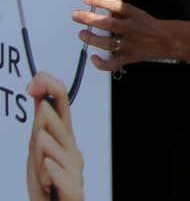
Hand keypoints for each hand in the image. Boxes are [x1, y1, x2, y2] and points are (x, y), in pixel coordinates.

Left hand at [26, 73, 84, 200]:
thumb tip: (41, 97)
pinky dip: (55, 172)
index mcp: (65, 139)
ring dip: (50, 143)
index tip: (39, 77)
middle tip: (40, 96)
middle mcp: (72, 152)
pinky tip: (46, 164)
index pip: (63, 108)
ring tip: (39, 132)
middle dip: (52, 113)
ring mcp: (74, 173)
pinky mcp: (72, 192)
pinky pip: (64, 181)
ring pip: (62, 155)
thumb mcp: (39, 152)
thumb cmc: (48, 183)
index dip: (54, 90)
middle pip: (63, 129)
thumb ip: (41, 127)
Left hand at [72, 0, 189, 69]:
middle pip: (109, 25)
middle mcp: (132, 29)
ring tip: (82, 34)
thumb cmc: (148, 26)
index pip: (116, 5)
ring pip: (109, 44)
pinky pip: (114, 63)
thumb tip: (97, 7)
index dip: (100, 0)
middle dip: (90, 19)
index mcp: (134, 15)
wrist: (167, 40)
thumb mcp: (136, 13)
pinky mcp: (129, 57)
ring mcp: (131, 44)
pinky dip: (102, 63)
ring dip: (92, 39)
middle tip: (76, 15)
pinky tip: (94, 58)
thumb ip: (118, 12)